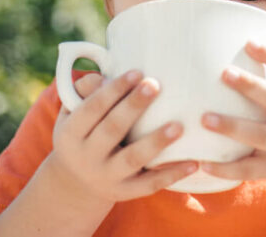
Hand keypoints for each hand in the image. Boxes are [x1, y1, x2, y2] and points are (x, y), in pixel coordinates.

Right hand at [49, 71, 197, 203]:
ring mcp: (106, 177)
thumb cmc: (82, 134)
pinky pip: (150, 184)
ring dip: (156, 142)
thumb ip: (84, 91)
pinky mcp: (125, 192)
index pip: (92, 108)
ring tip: (179, 126)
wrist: (75, 184)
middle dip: (133, 106)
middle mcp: (86, 157)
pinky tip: (194, 163)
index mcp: (71, 134)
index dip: (113, 90)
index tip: (137, 73)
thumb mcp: (71, 114)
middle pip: (112, 129)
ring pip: (133, 159)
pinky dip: (172, 174)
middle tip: (155, 85)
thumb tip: (102, 77)